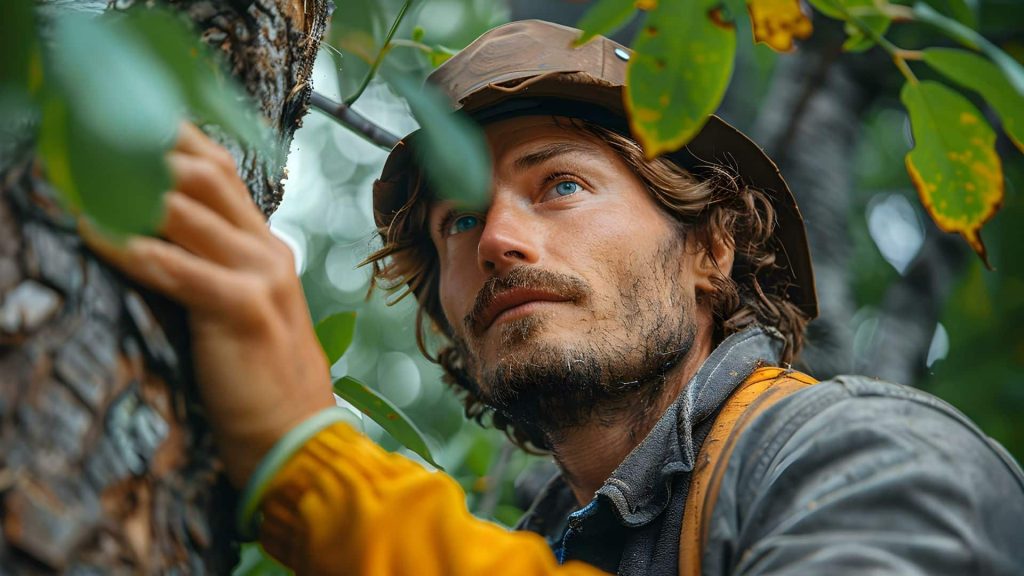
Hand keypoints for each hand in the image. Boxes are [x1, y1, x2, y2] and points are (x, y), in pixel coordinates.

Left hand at [84, 123, 334, 487]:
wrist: (295, 436)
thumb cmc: (259, 376)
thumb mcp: (240, 307)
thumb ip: (208, 266)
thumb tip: (144, 234)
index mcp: (267, 246)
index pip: (223, 171)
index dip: (174, 138)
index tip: (123, 117)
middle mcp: (267, 250)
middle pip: (207, 175)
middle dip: (144, 148)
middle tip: (88, 133)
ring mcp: (260, 276)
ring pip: (188, 210)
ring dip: (125, 188)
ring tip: (76, 173)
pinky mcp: (242, 309)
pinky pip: (173, 267)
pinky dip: (126, 246)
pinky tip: (90, 231)